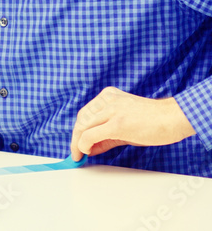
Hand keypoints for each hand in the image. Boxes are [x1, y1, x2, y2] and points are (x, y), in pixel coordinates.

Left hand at [70, 87, 196, 159]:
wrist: (174, 118)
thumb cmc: (154, 121)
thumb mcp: (125, 123)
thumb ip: (106, 135)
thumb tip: (90, 148)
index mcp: (108, 96)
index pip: (85, 113)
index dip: (78, 130)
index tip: (77, 144)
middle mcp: (107, 100)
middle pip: (81, 119)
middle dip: (75, 138)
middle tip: (75, 152)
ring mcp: (112, 110)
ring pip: (83, 126)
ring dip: (78, 143)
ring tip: (79, 154)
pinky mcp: (117, 124)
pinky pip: (91, 135)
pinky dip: (84, 145)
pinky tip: (87, 151)